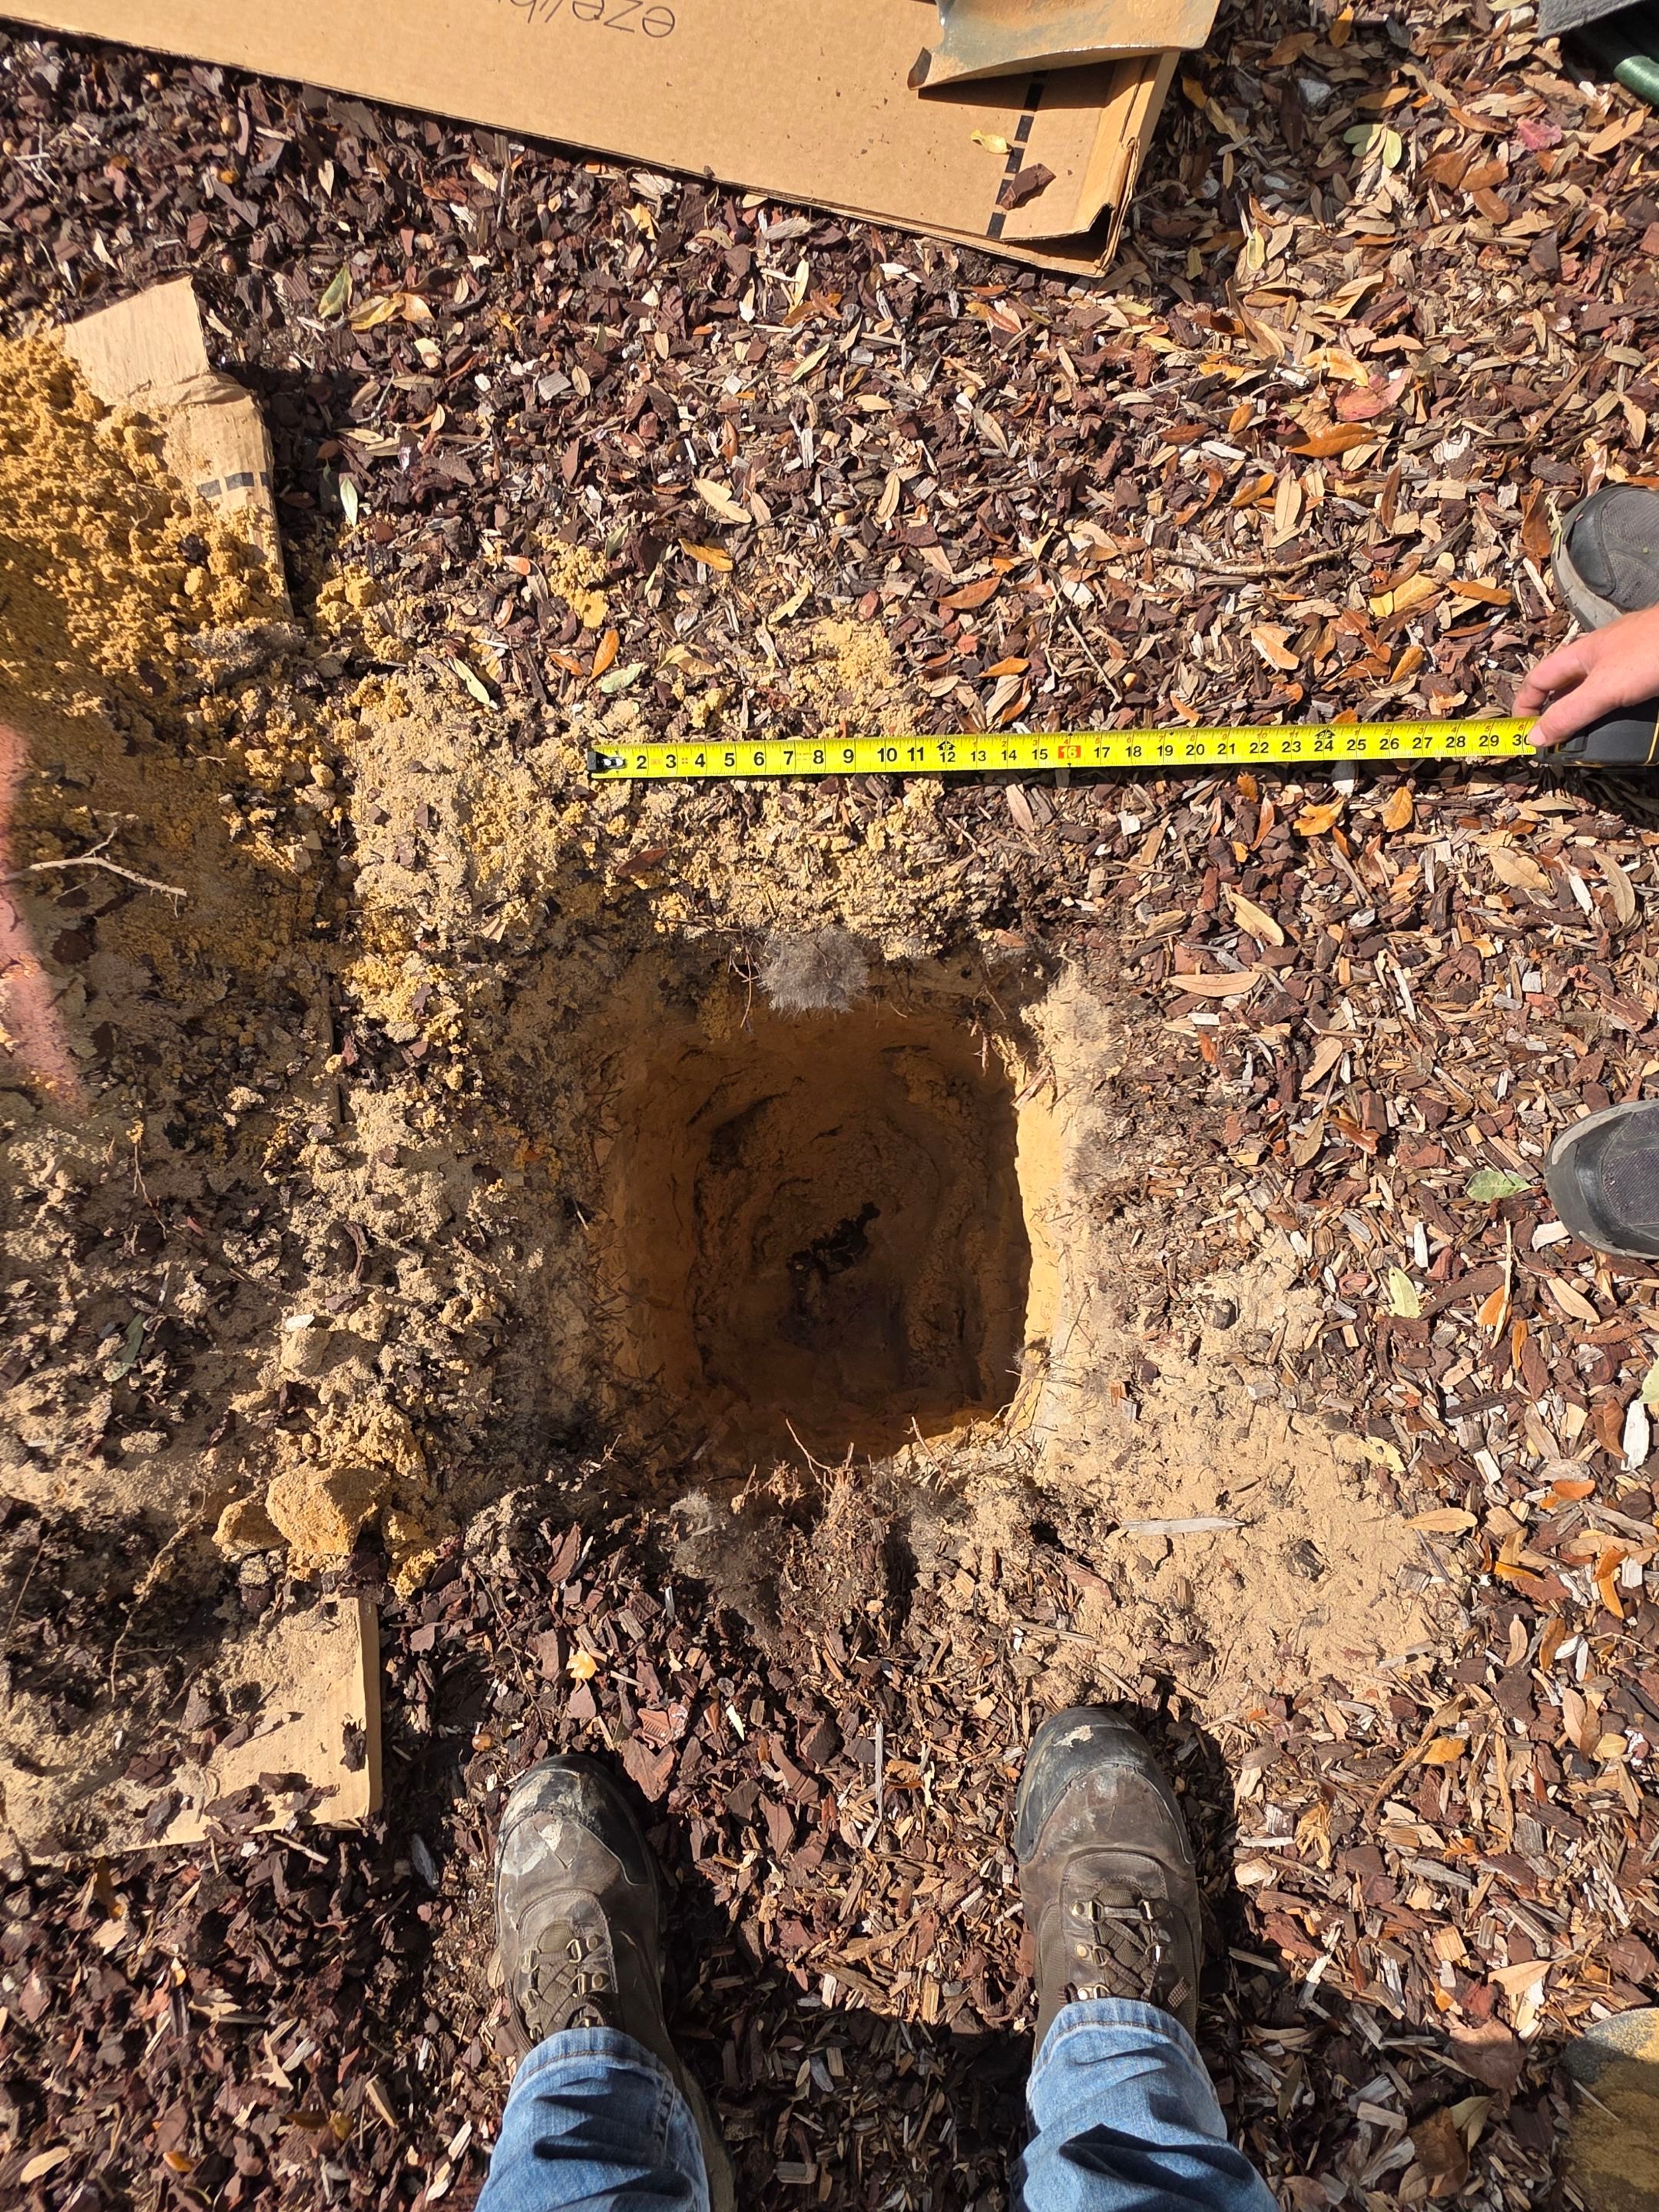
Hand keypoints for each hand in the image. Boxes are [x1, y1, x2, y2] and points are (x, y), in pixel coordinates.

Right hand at [1514, 600, 1658, 747]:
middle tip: (1557, 744)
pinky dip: (1618, 713)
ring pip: (1598, 693)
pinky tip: (1625, 724)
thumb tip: (1535, 737)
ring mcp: (1629, 662)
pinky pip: (1624, 695)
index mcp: (1582, 653)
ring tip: (1590, 740)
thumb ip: (1570, 712)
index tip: (1523, 733)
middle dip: (1558, 714)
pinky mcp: (1650, 671)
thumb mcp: (1604, 688)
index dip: (1525, 704)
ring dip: (1590, 717)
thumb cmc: (1651, 651)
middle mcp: (1603, 655)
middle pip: (1567, 687)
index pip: (1538, 678)